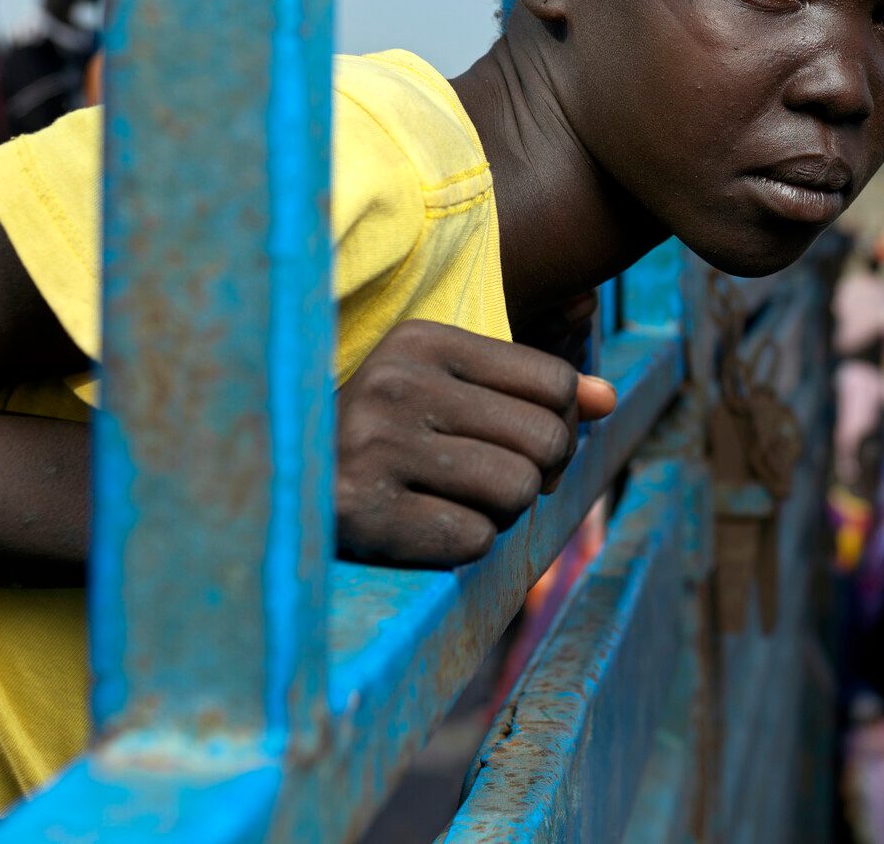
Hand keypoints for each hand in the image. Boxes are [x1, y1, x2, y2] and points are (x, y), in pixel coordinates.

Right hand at [334, 307, 616, 567]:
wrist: (274, 486)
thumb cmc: (383, 434)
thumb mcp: (451, 389)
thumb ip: (534, 389)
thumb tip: (609, 400)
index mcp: (422, 339)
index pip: (556, 383)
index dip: (559, 424)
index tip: (518, 442)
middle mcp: (396, 384)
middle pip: (546, 440)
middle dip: (537, 472)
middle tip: (491, 481)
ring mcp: (373, 448)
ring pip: (517, 492)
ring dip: (501, 511)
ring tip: (452, 500)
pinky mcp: (360, 515)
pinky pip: (473, 540)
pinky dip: (463, 544)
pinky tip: (420, 526)